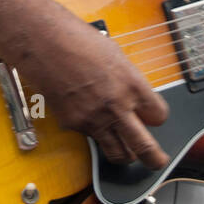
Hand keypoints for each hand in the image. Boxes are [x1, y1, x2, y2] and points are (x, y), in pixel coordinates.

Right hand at [9, 11, 169, 167]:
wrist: (44, 43)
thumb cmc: (78, 41)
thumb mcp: (116, 57)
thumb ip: (129, 82)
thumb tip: (134, 99)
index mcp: (132, 84)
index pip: (159, 116)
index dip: (157, 118)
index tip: (154, 118)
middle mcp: (116, 106)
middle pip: (144, 146)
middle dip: (154, 158)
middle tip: (158, 161)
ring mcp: (93, 119)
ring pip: (117, 153)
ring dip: (125, 155)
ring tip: (128, 153)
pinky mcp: (73, 124)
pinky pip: (91, 137)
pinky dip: (95, 133)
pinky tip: (89, 115)